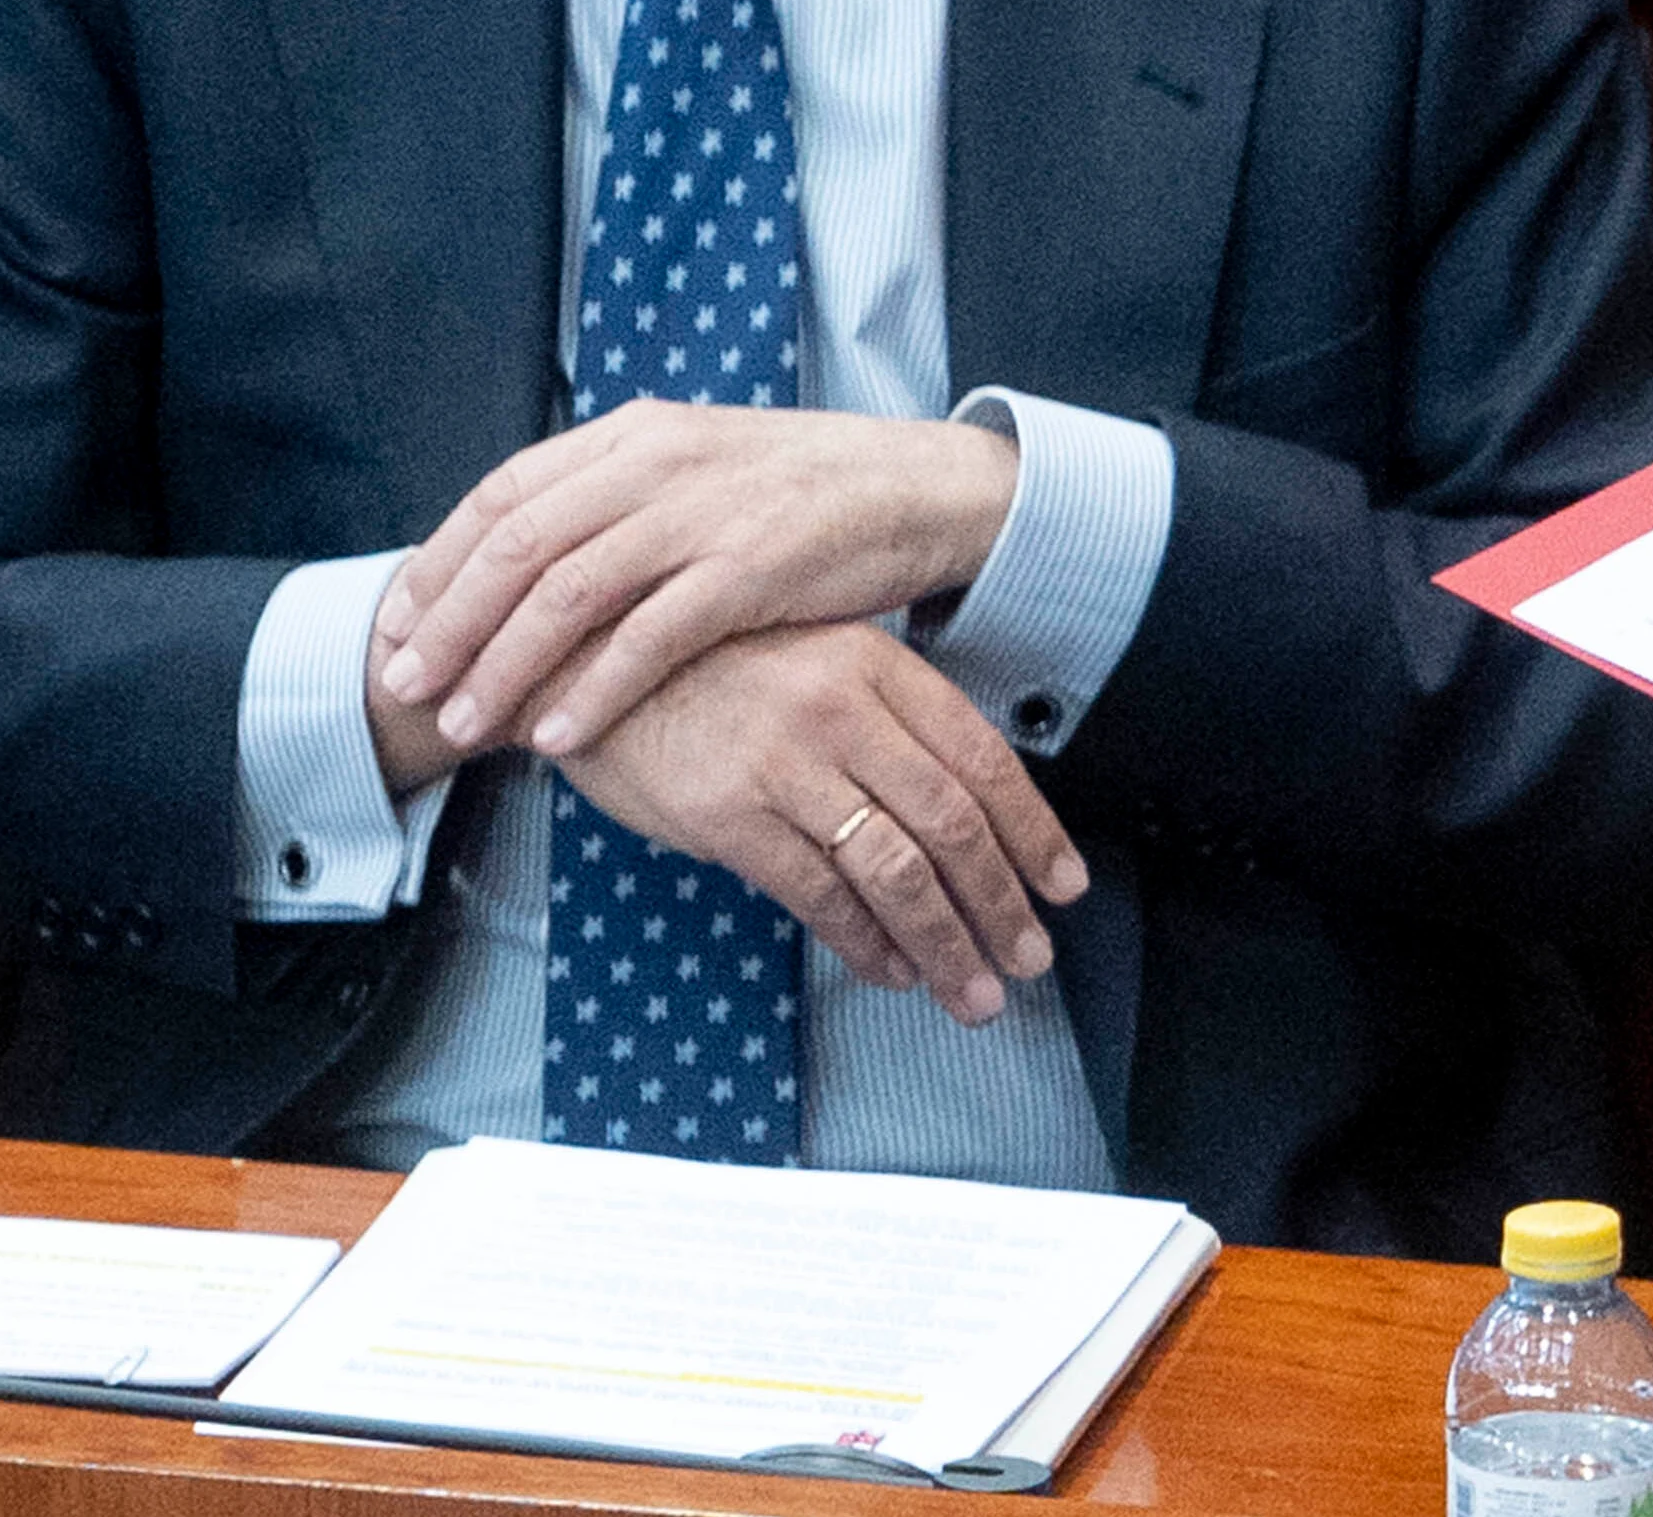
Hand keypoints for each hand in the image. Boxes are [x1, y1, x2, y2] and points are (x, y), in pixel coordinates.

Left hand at [377, 400, 1017, 760]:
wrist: (917, 484)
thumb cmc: (800, 491)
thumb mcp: (695, 468)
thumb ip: (614, 500)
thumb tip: (524, 559)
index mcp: (633, 434)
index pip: (504, 495)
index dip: (439, 563)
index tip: (396, 625)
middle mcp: (655, 464)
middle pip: (519, 546)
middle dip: (449, 624)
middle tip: (403, 686)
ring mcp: (702, 515)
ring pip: (569, 594)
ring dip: (504, 667)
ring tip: (465, 726)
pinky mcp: (751, 569)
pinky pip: (651, 639)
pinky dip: (595, 690)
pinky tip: (558, 736)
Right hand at [549, 622, 1086, 1020]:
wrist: (588, 662)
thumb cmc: (711, 668)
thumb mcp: (813, 662)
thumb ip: (885, 721)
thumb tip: (965, 808)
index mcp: (876, 668)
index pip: (981, 759)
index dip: (1033, 831)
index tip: (1064, 885)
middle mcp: (840, 711)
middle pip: (951, 824)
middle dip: (1001, 904)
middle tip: (1029, 960)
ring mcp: (784, 763)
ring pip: (894, 870)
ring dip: (944, 943)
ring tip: (972, 991)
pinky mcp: (729, 815)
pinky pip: (818, 894)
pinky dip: (864, 943)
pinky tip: (890, 970)